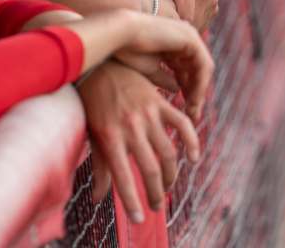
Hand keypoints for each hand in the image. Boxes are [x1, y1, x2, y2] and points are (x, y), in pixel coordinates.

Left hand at [78, 61, 199, 222]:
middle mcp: (130, 127)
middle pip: (150, 169)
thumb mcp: (91, 134)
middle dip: (155, 192)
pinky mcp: (159, 102)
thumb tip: (98, 199)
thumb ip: (99, 167)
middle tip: (156, 205)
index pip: (122, 177)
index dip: (132, 200)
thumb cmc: (91, 104)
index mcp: (109, 136)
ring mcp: (147, 114)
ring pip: (168, 152)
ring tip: (166, 186)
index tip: (140, 218)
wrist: (97, 66)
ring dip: (171, 174)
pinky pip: (182, 124)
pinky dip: (192, 141)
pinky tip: (193, 157)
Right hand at [113, 12, 213, 121]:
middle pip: (196, 69)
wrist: (119, 34)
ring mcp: (189, 35)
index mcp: (174, 43)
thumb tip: (177, 89)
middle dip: (195, 92)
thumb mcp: (150, 69)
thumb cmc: (128, 51)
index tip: (185, 109)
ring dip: (199, 90)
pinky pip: (203, 65)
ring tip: (192, 109)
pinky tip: (193, 98)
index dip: (186, 89)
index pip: (186, 69)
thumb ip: (164, 78)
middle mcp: (184, 37)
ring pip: (203, 69)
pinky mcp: (191, 39)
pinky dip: (200, 83)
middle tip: (193, 113)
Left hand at [128, 0, 217, 30]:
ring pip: (197, 26)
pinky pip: (201, 23)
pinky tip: (177, 15)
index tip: (158, 27)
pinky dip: (189, 23)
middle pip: (191, 24)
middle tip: (161, 24)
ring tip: (169, 17)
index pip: (184, 18)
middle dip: (176, 27)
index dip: (170, 26)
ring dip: (183, 26)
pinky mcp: (214, 5)